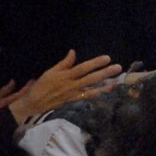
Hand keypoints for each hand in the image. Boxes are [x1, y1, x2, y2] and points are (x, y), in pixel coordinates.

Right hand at [6, 50, 122, 121]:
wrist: (35, 103)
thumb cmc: (43, 85)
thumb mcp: (51, 72)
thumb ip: (64, 63)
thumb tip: (73, 52)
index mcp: (66, 75)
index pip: (83, 68)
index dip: (95, 63)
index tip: (107, 58)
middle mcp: (72, 85)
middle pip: (91, 78)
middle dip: (105, 73)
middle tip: (118, 67)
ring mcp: (75, 95)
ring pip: (93, 89)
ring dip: (106, 85)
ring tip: (118, 81)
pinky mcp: (75, 102)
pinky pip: (89, 98)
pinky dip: (99, 95)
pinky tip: (108, 91)